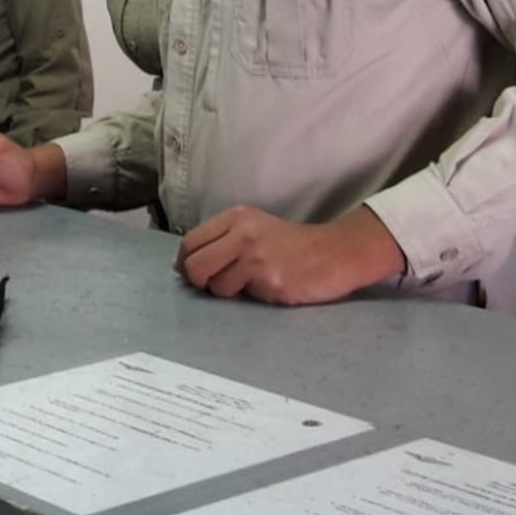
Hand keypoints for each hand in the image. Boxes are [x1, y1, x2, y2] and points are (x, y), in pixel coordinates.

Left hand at [174, 205, 405, 305]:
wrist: (335, 253)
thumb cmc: (290, 245)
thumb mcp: (252, 230)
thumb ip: (219, 242)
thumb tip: (180, 266)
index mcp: (236, 218)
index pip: (190, 242)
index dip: (185, 262)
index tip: (192, 273)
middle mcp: (243, 234)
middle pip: (194, 265)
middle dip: (197, 281)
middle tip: (213, 284)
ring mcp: (256, 258)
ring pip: (215, 285)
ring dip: (226, 291)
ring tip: (249, 283)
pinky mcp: (270, 281)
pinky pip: (241, 296)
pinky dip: (248, 296)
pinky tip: (266, 287)